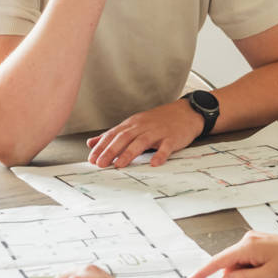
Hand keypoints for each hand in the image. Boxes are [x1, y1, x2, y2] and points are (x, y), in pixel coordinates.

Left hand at [86, 98, 202, 167]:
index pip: (113, 135)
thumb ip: (113, 134)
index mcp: (132, 124)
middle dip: (111, 151)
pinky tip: (154, 163)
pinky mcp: (172, 138)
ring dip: (129, 153)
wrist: (185, 112)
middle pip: (124, 138)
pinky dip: (160, 154)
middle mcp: (143, 126)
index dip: (102, 146)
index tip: (92, 159)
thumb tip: (92, 142)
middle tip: (101, 164)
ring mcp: (158, 132)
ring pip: (141, 142)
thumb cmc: (158, 121)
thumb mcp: (134, 124)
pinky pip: (166, 146)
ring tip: (119, 165)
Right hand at [187, 230, 277, 277]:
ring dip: (249, 275)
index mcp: (248, 246)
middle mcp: (249, 239)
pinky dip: (255, 270)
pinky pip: (250, 261)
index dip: (204, 272)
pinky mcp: (265, 245)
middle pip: (230, 264)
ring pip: (241, 264)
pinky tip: (273, 273)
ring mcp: (257, 240)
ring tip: (273, 276)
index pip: (218, 262)